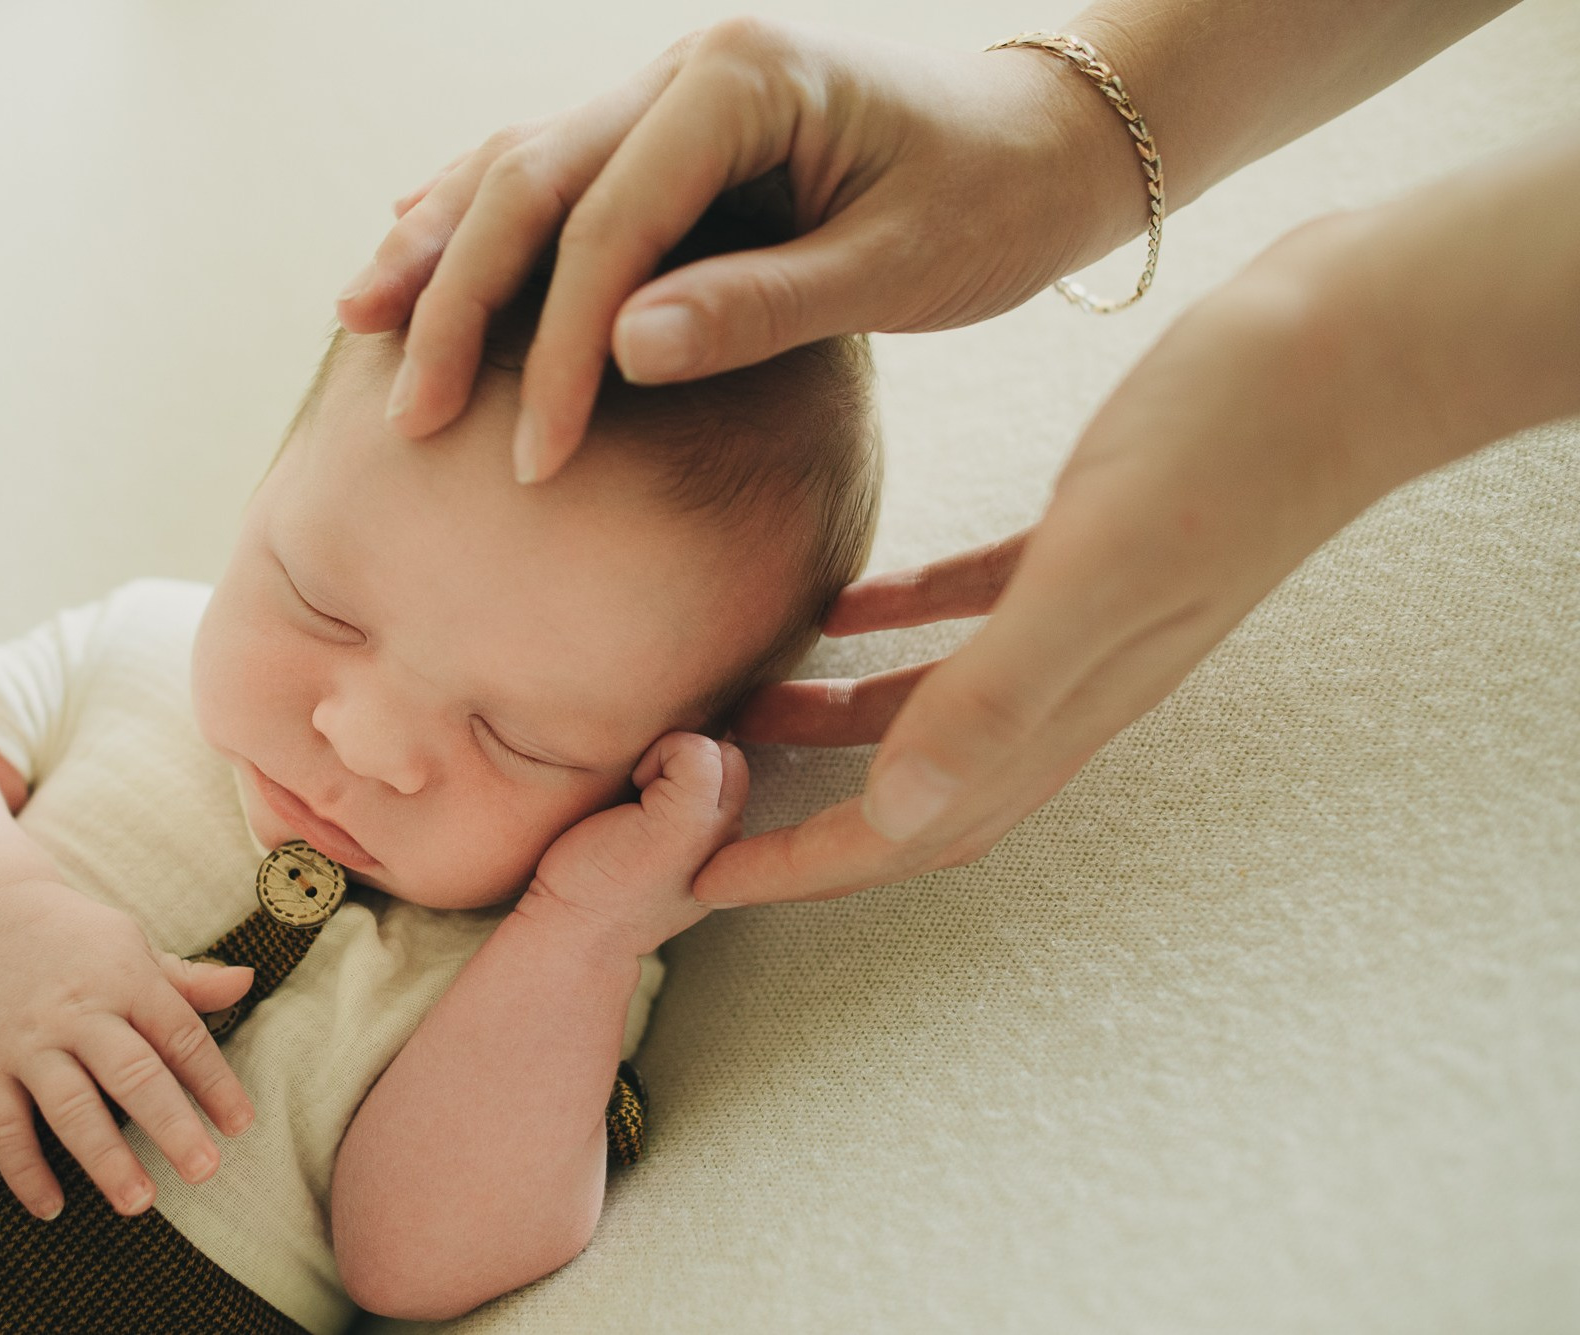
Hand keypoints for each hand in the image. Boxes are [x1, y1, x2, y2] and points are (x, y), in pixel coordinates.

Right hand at [0, 878, 258, 1219]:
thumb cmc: (75, 939)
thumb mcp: (131, 946)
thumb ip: (185, 979)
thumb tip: (246, 980)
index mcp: (126, 979)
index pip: (180, 1035)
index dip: (213, 1081)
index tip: (240, 1125)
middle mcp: (79, 1011)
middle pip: (131, 1074)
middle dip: (170, 1125)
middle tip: (204, 1171)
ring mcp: (27, 1040)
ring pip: (69, 1106)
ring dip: (104, 1158)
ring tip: (138, 1202)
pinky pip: (2, 1125)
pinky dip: (23, 1169)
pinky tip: (50, 1207)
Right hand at [337, 17, 1137, 482]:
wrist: (1047, 141)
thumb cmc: (992, 206)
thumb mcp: (897, 268)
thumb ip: (761, 308)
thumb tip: (618, 354)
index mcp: (744, 82)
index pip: (611, 221)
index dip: (556, 344)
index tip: (534, 461)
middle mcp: (687, 67)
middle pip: (530, 177)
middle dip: (459, 299)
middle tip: (410, 412)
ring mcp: (670, 88)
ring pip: (519, 161)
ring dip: (439, 244)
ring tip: (359, 321)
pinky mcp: (669, 128)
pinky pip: (552, 167)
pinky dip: (477, 213)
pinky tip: (412, 244)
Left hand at [526, 732, 748, 957]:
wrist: (575, 931)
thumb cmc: (598, 883)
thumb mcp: (656, 843)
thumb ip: (682, 807)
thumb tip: (680, 746)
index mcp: (726, 849)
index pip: (732, 773)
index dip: (690, 767)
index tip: (648, 798)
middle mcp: (733, 841)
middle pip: (730, 759)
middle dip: (686, 759)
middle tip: (640, 792)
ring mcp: (717, 832)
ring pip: (718, 752)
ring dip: (673, 757)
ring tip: (636, 793)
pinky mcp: (688, 821)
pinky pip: (694, 749)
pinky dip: (661, 751)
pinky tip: (633, 785)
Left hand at [693, 218, 1406, 904]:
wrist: (1354, 345)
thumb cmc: (1233, 447)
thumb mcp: (1101, 570)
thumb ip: (1002, 691)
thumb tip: (895, 811)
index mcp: (1061, 709)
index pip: (909, 829)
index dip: (801, 867)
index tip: (700, 878)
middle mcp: (1067, 683)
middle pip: (912, 794)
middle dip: (804, 822)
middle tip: (700, 814)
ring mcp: (1080, 619)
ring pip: (933, 706)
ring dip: (837, 724)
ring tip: (742, 704)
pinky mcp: (1083, 546)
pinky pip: (968, 613)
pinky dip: (898, 625)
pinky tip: (842, 605)